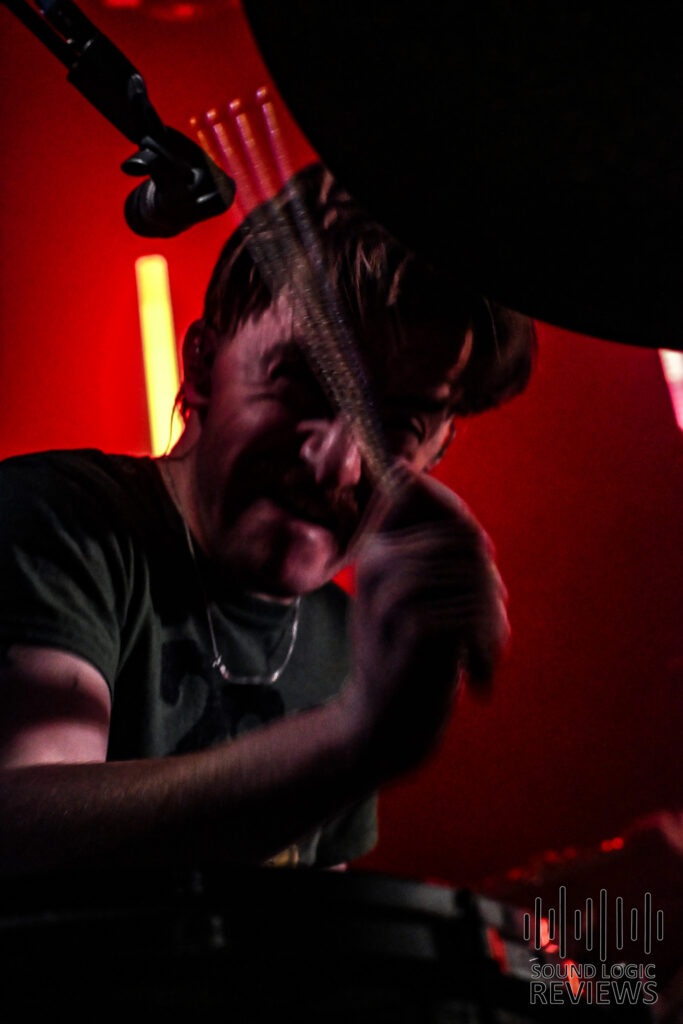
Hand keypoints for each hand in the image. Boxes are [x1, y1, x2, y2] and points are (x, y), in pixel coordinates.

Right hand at [344, 467, 509, 775]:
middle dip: (488, 582)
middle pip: (465, 540)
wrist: (384, 722)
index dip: (465, 530)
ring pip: (471, 576)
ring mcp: (389, 596)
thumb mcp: (406, 589)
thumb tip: (406, 470)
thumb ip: (423, 539)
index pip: (431, 498)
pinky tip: (479, 671)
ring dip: (492, 618)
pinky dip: (486, 643)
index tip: (472, 572)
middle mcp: (376, 562)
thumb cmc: (407, 651)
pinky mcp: (409, 629)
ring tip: (486, 650)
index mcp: (375, 546)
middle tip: (490, 624)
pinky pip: (469, 613)